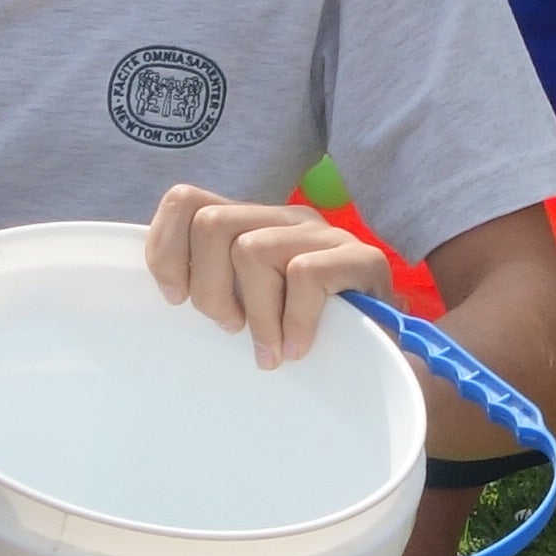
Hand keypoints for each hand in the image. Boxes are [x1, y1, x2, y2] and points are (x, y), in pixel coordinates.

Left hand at [146, 186, 389, 366]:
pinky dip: (293, 321)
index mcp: (252, 223)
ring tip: (267, 348)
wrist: (387, 353)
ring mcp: (324, 235)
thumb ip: (217, 287)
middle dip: (209, 287)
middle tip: (230, 328)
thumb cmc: (308, 333)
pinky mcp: (361, 259)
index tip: (176, 299)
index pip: (186, 202)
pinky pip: (304, 276)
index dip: (167, 250)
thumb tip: (168, 294)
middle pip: (211, 224)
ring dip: (255, 313)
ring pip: (251, 250)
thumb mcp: (250, 306)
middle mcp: (284, 218)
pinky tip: (298, 348)